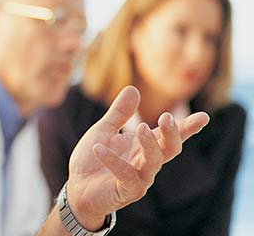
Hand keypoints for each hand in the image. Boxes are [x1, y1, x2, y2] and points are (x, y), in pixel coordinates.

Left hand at [65, 86, 208, 229]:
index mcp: (144, 146)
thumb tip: (133, 88)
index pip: (170, 136)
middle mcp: (147, 163)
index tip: (204, 117)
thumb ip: (119, 113)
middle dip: (173, 134)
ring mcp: (140, 179)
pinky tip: (98, 148)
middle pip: (170, 149)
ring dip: (149, 144)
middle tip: (167, 118)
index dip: (187, 127)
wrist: (76, 187)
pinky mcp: (126, 191)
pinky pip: (125, 174)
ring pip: (154, 162)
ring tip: (140, 127)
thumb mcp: (103, 131)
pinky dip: (112, 160)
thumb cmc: (92, 159)